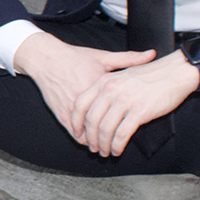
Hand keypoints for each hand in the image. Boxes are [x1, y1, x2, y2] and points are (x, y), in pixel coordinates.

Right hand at [11, 33, 159, 142]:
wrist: (47, 60)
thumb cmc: (75, 58)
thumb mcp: (103, 57)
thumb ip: (129, 58)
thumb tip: (151, 55)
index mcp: (100, 86)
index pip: (119, 110)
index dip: (128, 121)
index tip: (136, 124)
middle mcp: (87, 100)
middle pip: (104, 126)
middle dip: (112, 138)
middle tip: (119, 144)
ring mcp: (73, 109)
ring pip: (89, 134)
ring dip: (97, 141)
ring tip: (106, 145)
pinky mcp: (62, 114)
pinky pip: (75, 132)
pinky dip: (83, 137)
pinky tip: (91, 139)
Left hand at [69, 50, 199, 156]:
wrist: (175, 72)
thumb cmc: (151, 75)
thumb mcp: (122, 75)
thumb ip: (108, 89)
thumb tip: (98, 109)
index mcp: (104, 81)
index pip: (80, 104)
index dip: (76, 122)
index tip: (78, 133)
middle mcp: (110, 90)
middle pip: (91, 120)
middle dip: (90, 138)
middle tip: (92, 147)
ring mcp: (124, 101)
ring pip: (105, 130)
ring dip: (103, 145)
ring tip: (105, 151)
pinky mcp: (139, 111)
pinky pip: (122, 134)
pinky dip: (117, 146)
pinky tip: (118, 150)